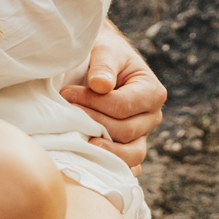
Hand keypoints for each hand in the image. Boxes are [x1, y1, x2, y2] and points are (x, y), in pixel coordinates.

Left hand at [60, 20, 166, 173]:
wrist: (101, 63)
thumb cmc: (104, 54)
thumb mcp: (106, 50)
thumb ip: (104, 65)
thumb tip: (100, 85)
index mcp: (152, 92)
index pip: (123, 107)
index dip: (93, 103)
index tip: (67, 93)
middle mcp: (151, 117)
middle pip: (125, 132)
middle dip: (92, 122)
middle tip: (66, 110)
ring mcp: (142, 136)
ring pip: (131, 156)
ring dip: (103, 150)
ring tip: (79, 142)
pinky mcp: (129, 148)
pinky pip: (126, 167)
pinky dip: (111, 168)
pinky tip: (91, 162)